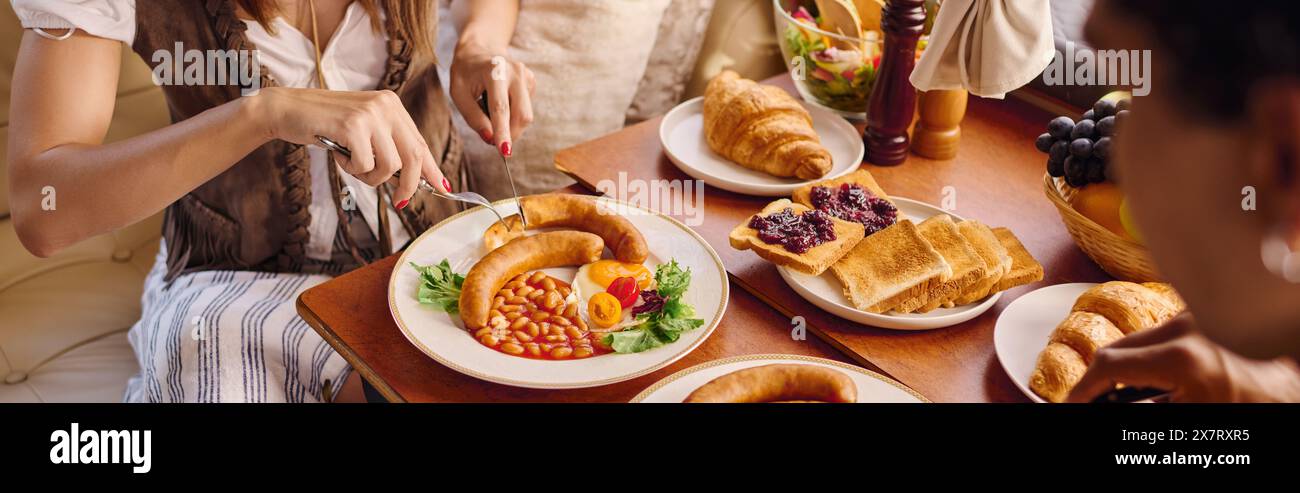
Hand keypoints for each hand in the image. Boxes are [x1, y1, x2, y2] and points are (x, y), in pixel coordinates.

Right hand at [255, 87, 448, 207]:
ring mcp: (370, 114)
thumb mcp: (363, 131)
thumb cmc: (325, 125)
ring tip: (352, 164)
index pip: (420, 142)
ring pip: (390, 166)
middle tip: (399, 200)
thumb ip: (387, 147)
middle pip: (414, 156)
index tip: (443, 188)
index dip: (431, 169)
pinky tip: (339, 154)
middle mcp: (385, 105)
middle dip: (408, 185)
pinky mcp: (353, 126)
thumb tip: (413, 180)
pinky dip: (352, 169)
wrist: (287, 110)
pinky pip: (365, 165)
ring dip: (371, 176)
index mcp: (392, 105)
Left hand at [448, 44, 534, 156]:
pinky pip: (525, 109)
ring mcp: (527, 76)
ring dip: (510, 124)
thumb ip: (473, 117)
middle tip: (495, 142)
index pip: (500, 108)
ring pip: (526, 115)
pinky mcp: (532, 81)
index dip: (503, 132)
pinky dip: (512, 114)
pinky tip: (501, 101)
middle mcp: (515, 72)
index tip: (505, 152)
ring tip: (490, 109)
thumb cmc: (466, 73)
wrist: (480, 49)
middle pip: (522, 115)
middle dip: (511, 134)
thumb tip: (490, 138)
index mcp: (494, 70)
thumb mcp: (459, 94)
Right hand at [1066, 313, 1299, 401]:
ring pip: (1137, 339)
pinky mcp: (1205, 318)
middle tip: (1093, 400)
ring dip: (1126, 366)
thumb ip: (1137, 408)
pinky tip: (1157, 378)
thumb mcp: (1185, 416)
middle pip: (1117, 347)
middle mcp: (1187, 327)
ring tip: (1129, 393)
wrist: (1289, 390)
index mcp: (1182, 357)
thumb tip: (1098, 403)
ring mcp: (1197, 319)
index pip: (1109, 364)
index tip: (1072, 404)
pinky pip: (1160, 334)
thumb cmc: (1247, 407)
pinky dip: (1149, 356)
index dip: (1082, 388)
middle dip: (1101, 377)